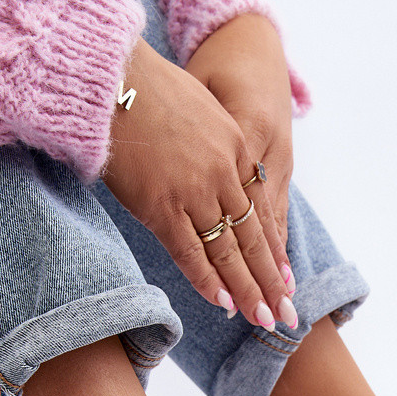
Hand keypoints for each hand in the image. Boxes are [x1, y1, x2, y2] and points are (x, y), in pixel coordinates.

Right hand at [103, 38, 290, 329]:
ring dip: (247, 290)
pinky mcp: (162, 206)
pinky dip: (208, 280)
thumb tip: (212, 168)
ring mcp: (195, 192)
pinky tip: (224, 303)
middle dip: (271, 280)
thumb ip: (214, 143)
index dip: (273, 249)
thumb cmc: (144, 87)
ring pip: (228, 251)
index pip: (260, 211)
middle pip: (252, 238)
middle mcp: (223, 174)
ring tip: (263, 318)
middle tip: (287, 313)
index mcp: (236, 148)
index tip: (286, 277)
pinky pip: (191, 253)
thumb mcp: (200, 108)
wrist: (110, 77)